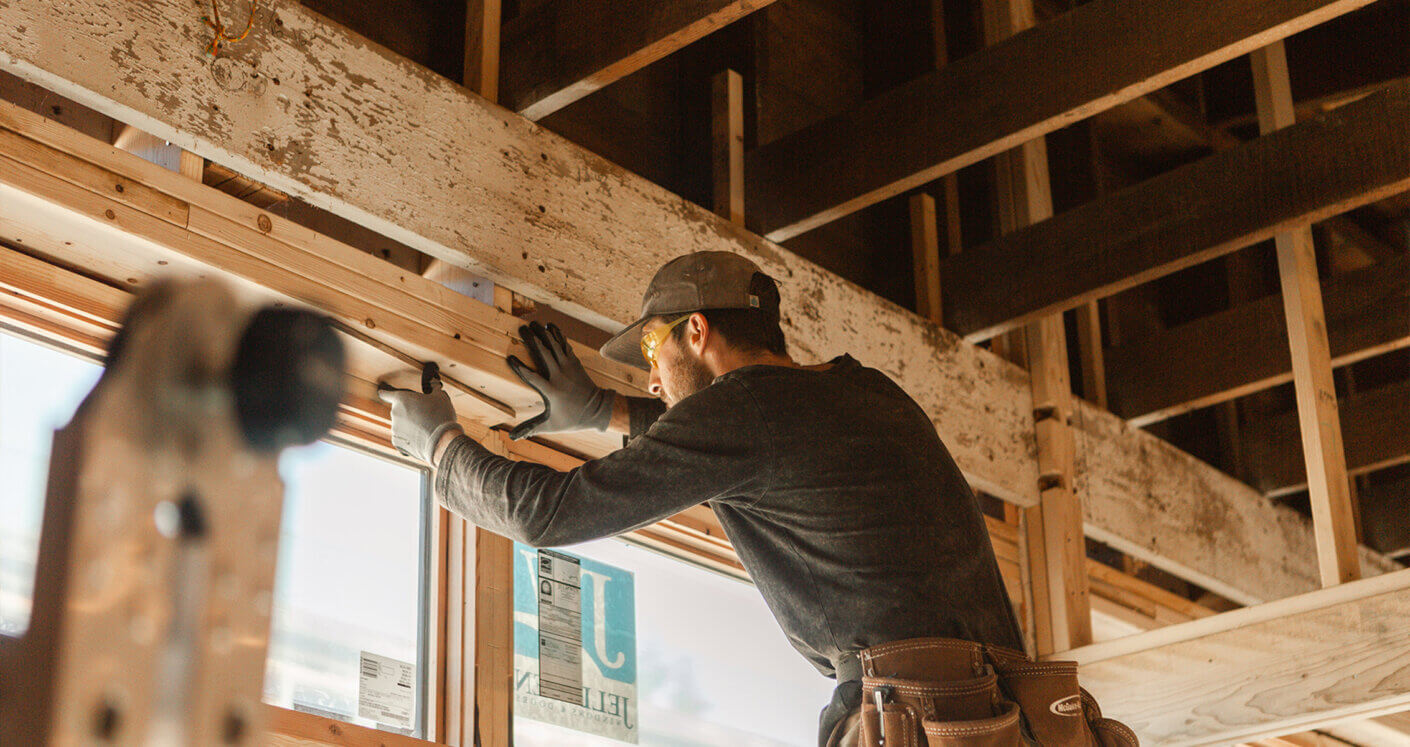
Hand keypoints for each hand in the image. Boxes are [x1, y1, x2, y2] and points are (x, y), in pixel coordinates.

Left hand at [377, 382, 461, 463]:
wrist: (442, 441)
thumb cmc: (441, 416)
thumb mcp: (441, 397)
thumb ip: (434, 388)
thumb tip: (434, 382)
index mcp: (402, 398)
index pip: (386, 394)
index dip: (385, 393)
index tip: (382, 392)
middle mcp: (394, 413)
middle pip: (399, 411)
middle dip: (409, 413)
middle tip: (425, 416)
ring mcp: (394, 429)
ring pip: (401, 426)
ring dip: (410, 427)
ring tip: (426, 430)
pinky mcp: (397, 444)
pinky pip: (403, 439)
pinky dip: (410, 440)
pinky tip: (422, 440)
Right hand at [507, 322, 612, 438]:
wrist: (598, 410)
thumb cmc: (572, 419)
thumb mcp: (551, 426)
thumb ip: (531, 428)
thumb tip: (512, 437)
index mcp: (552, 391)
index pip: (532, 377)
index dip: (520, 367)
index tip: (510, 358)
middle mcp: (560, 376)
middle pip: (544, 354)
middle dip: (533, 340)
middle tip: (522, 328)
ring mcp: (569, 368)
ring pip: (555, 346)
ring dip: (544, 334)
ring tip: (533, 323)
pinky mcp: (575, 363)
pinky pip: (565, 345)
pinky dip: (558, 335)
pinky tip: (550, 326)